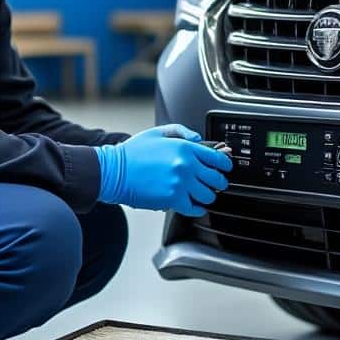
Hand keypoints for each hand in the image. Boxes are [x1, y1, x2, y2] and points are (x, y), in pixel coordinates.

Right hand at [94, 124, 232, 215]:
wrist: (114, 172)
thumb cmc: (132, 153)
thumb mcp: (158, 133)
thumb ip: (181, 131)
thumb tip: (198, 139)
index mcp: (184, 148)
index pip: (217, 157)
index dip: (225, 164)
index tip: (225, 168)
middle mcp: (186, 165)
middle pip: (216, 178)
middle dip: (218, 182)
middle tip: (215, 184)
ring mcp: (180, 183)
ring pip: (208, 195)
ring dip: (207, 196)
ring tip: (202, 194)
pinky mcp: (172, 199)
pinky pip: (194, 208)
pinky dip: (197, 208)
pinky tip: (195, 206)